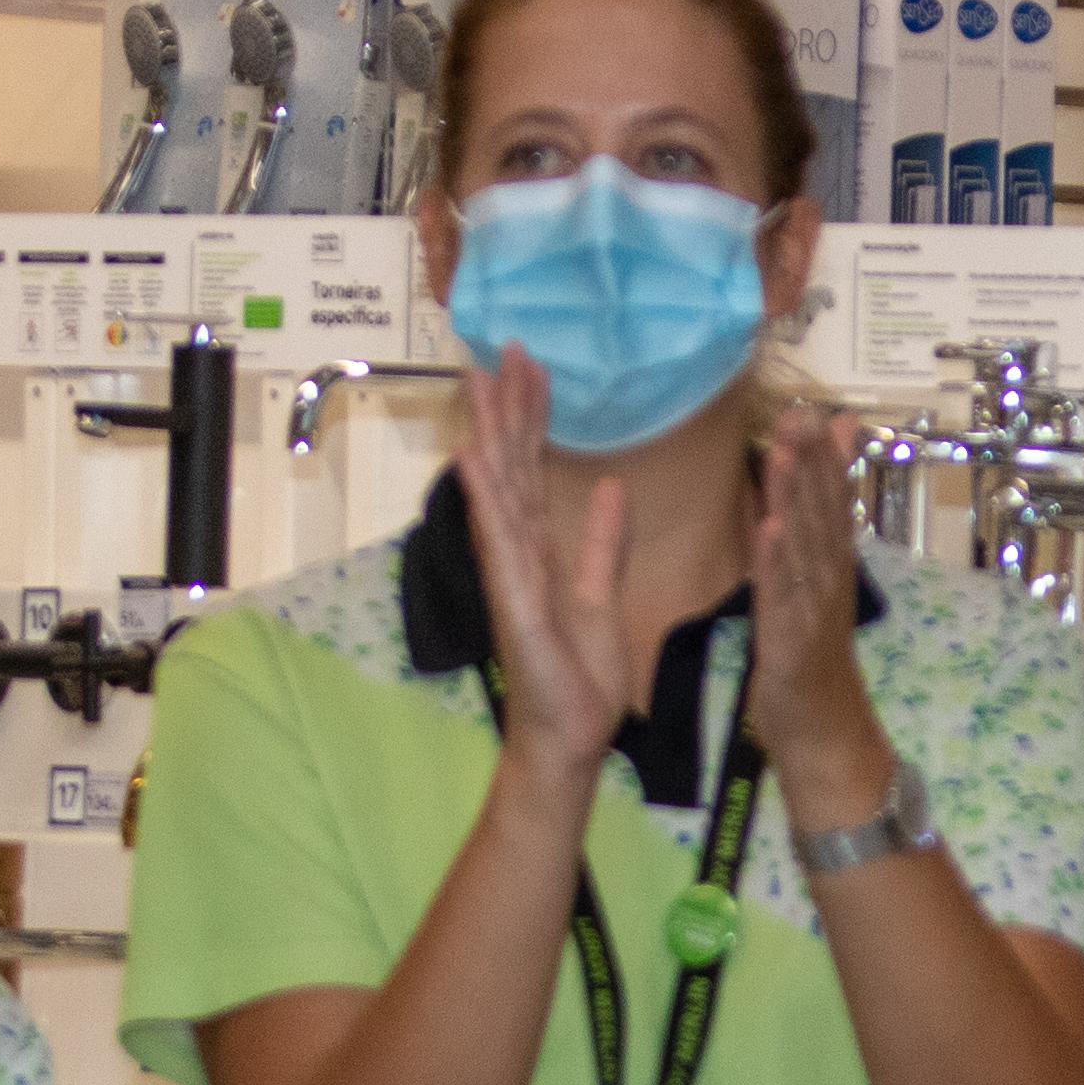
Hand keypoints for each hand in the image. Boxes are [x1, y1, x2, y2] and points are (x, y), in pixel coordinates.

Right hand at [454, 351, 629, 795]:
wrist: (570, 739)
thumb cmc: (579, 679)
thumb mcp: (602, 595)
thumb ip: (603, 543)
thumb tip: (610, 489)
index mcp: (539, 551)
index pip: (534, 469)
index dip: (533, 417)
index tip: (534, 365)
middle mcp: (516, 554)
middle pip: (510, 466)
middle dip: (508, 406)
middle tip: (505, 345)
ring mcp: (509, 575)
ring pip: (498, 490)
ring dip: (489, 432)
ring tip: (481, 378)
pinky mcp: (514, 601)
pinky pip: (499, 541)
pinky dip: (485, 496)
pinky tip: (473, 456)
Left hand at [745, 406, 893, 824]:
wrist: (825, 737)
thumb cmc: (809, 667)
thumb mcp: (810, 597)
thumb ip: (809, 546)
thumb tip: (804, 499)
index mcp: (831, 571)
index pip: (830, 505)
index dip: (823, 457)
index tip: (815, 408)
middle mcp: (828, 583)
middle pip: (821, 515)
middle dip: (811, 462)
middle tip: (803, 412)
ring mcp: (812, 612)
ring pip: (803, 547)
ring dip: (795, 500)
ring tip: (785, 453)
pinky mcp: (791, 644)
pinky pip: (782, 599)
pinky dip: (776, 564)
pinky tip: (769, 531)